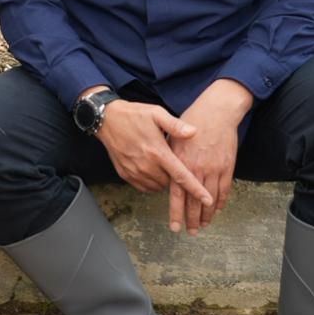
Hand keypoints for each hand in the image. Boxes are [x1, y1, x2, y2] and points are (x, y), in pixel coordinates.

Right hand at [96, 100, 212, 208]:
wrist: (106, 119)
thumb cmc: (133, 115)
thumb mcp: (156, 113)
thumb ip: (175, 125)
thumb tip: (194, 132)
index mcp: (158, 152)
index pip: (181, 176)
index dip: (196, 190)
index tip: (207, 200)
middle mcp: (146, 165)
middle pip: (170, 184)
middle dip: (177, 179)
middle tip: (175, 164)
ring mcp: (134, 172)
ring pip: (158, 186)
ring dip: (164, 180)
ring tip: (162, 165)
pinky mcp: (125, 174)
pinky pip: (144, 187)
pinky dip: (151, 183)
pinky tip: (151, 169)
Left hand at [169, 81, 251, 234]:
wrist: (217, 111)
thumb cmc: (192, 120)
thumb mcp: (172, 134)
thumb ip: (168, 155)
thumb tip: (163, 173)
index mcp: (181, 161)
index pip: (177, 193)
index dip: (176, 212)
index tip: (175, 226)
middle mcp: (198, 168)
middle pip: (194, 201)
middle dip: (192, 219)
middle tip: (191, 232)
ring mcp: (214, 168)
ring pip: (210, 199)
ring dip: (207, 215)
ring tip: (203, 225)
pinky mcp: (227, 166)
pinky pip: (224, 189)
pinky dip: (221, 202)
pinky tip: (216, 210)